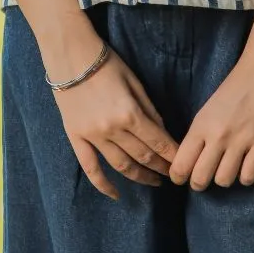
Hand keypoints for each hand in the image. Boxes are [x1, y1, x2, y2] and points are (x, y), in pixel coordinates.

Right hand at [49, 42, 180, 201]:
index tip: (182, 164)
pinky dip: (103, 185)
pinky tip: (116, 194)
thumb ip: (149, 108)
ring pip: (121, 166)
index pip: (157, 142)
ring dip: (140, 176)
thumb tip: (162, 130)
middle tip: (173, 174)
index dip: (172, 155)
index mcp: (130, 113)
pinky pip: (90, 168)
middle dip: (161, 167)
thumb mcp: (134, 81)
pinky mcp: (77, 139)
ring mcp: (93, 137)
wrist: (71, 57)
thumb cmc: (106, 64)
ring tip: (154, 181)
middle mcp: (113, 130)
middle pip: (142, 156)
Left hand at [168, 41, 253, 189]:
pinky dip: (246, 175)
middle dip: (200, 182)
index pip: (180, 164)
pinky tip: (247, 164)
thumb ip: (201, 133)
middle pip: (200, 179)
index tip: (183, 175)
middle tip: (206, 174)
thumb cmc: (236, 84)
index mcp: (200, 124)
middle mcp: (217, 135)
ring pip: (224, 181)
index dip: (179, 175)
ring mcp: (241, 140)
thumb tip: (193, 160)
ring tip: (229, 165)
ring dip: (226, 177)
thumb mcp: (210, 107)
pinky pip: (249, 177)